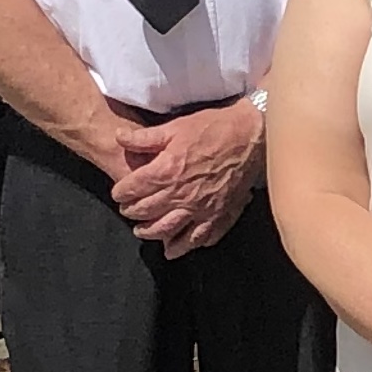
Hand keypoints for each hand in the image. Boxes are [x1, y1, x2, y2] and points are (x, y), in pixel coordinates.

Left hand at [108, 98, 263, 258]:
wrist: (253, 134)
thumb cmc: (214, 128)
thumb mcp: (175, 127)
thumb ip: (144, 138)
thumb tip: (119, 138)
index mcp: (165, 172)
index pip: (131, 191)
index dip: (120, 192)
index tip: (120, 192)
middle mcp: (180, 195)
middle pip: (146, 214)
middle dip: (132, 214)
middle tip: (129, 211)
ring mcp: (201, 208)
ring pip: (168, 232)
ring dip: (152, 234)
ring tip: (145, 231)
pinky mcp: (220, 214)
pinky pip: (201, 237)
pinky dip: (187, 244)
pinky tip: (180, 245)